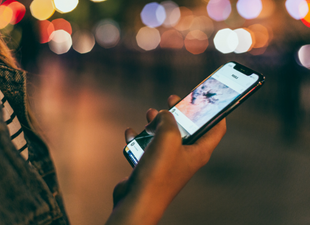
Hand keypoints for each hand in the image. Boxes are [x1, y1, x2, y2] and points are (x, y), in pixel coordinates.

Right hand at [106, 95, 225, 224]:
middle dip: (179, 112)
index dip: (215, 111)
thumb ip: (168, 119)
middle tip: (172, 99)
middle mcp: (186, 156)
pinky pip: (148, 146)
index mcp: (199, 151)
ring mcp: (169, 162)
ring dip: (157, 122)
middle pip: (188, 128)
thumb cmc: (158, 172)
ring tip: (149, 113)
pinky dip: (141, 137)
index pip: (217, 128)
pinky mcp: (153, 166)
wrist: (137, 200)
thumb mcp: (168, 137)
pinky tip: (132, 132)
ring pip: (166, 136)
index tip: (207, 98)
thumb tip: (162, 114)